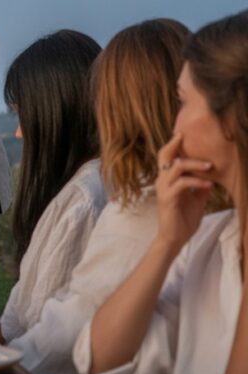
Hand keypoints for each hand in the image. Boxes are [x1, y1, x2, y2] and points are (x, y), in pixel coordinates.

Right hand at [155, 132, 212, 251]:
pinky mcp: (167, 199)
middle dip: (174, 144)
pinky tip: (208, 184)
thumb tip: (211, 175)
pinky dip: (196, 182)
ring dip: (194, 164)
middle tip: (185, 136)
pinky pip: (182, 184)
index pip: (168, 157)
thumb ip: (200, 187)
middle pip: (165, 156)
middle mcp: (162, 181)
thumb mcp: (196, 200)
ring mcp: (163, 189)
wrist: (174, 238)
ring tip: (209, 166)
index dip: (174, 145)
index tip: (184, 134)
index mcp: (167, 180)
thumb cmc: (183, 219)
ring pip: (176, 167)